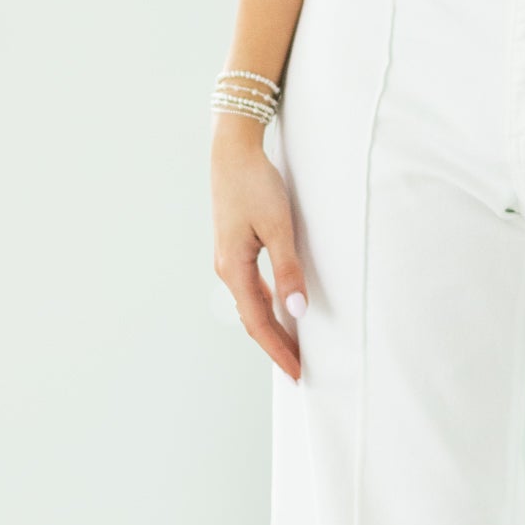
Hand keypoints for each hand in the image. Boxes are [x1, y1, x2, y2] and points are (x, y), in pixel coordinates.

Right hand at [212, 116, 306, 377]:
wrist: (232, 151)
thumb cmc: (256, 185)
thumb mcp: (279, 227)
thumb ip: (288, 270)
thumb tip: (296, 311)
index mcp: (234, 268)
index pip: (259, 322)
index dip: (279, 350)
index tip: (297, 373)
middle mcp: (226, 268)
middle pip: (252, 318)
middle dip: (275, 345)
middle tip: (298, 370)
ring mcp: (228, 258)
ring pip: (250, 304)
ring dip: (271, 327)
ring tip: (293, 347)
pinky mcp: (234, 247)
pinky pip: (251, 288)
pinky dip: (266, 306)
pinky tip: (281, 308)